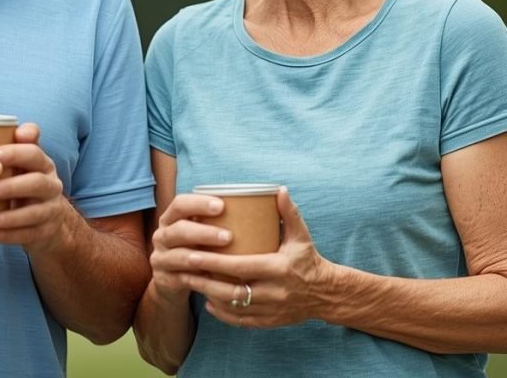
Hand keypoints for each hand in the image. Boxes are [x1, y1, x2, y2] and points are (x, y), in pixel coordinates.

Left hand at [0, 123, 69, 251]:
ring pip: (34, 212)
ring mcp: (51, 209)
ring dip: (9, 216)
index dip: (13, 153)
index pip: (33, 153)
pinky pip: (29, 235)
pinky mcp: (47, 232)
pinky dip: (8, 235)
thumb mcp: (22, 164)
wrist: (48, 221)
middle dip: (10, 186)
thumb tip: (18, 128)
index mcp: (43, 164)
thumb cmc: (24, 185)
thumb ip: (16, 145)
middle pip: (36, 182)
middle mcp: (51, 184)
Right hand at [149, 192, 232, 305]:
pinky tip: (224, 283)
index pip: (180, 204)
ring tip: (228, 261)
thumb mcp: (199, 231)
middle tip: (229, 236)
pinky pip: (187, 281)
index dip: (199, 203)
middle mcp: (162, 236)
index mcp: (170, 218)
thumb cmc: (196, 248)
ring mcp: (161, 259)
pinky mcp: (165, 281)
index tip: (222, 205)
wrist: (173, 280)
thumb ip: (218, 219)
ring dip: (205, 258)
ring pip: (181, 257)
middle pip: (179, 230)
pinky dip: (207, 283)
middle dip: (204, 232)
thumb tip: (259, 203)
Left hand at [180, 188, 332, 327]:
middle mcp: (273, 293)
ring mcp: (271, 310)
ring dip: (209, 296)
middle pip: (231, 291)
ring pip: (233, 307)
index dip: (214, 262)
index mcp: (278, 269)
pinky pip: (241, 321)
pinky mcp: (269, 322)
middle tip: (184, 268)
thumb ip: (289, 212)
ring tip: (191, 282)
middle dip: (204, 281)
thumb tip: (278, 189)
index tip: (193, 253)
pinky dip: (222, 313)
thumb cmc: (308, 259)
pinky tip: (208, 301)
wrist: (326, 294)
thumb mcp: (301, 235)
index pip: (240, 267)